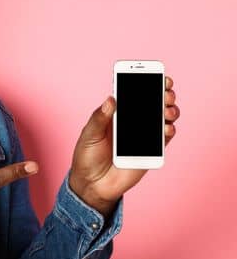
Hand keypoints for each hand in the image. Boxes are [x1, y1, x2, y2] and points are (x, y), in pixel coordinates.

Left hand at [68, 76, 180, 211]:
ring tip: (167, 111)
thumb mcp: (88, 135)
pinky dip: (169, 131)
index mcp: (117, 114)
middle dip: (165, 95)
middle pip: (155, 103)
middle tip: (166, 93)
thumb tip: (110, 99)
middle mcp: (133, 122)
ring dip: (170, 111)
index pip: (135, 94)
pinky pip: (164, 139)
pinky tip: (167, 128)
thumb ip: (99, 118)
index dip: (148, 83)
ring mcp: (143, 136)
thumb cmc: (87, 157)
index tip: (158, 75)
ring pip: (164, 118)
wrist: (92, 184)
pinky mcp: (150, 151)